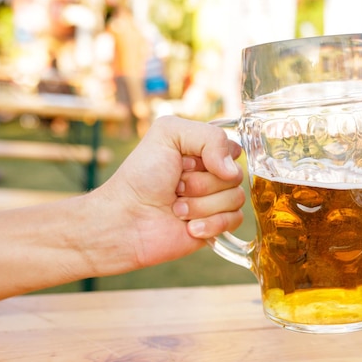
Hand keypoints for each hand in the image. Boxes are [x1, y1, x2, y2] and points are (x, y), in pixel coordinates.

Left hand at [95, 116, 244, 270]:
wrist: (125, 221)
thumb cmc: (140, 176)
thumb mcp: (168, 134)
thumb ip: (209, 137)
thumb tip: (232, 170)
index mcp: (203, 150)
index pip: (233, 149)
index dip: (212, 157)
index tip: (183, 162)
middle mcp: (212, 174)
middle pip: (235, 176)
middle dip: (201, 183)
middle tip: (175, 187)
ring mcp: (215, 201)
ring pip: (235, 199)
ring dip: (201, 205)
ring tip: (176, 209)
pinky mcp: (216, 226)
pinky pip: (235, 222)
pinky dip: (211, 224)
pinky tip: (188, 227)